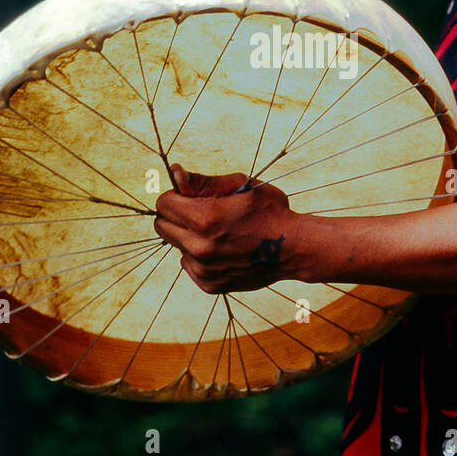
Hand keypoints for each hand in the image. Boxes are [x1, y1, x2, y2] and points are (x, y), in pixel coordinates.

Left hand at [153, 163, 296, 294]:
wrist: (294, 249)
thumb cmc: (269, 211)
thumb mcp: (241, 185)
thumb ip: (203, 181)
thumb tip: (174, 172)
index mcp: (205, 218)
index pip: (163, 204)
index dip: (176, 196)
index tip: (190, 196)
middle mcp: (199, 246)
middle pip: (162, 226)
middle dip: (176, 215)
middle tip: (201, 212)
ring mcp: (203, 269)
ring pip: (176, 245)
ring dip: (189, 236)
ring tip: (218, 233)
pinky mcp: (208, 284)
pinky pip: (188, 264)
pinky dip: (199, 256)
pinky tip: (223, 249)